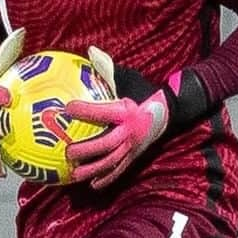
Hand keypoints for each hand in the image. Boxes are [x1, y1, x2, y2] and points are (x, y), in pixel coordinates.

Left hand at [65, 51, 169, 188]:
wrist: (170, 111)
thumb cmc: (144, 92)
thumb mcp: (127, 78)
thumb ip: (107, 68)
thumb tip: (89, 51)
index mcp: (126, 112)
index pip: (104, 112)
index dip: (86, 110)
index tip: (67, 108)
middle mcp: (129, 132)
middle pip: (106, 144)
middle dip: (87, 150)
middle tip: (68, 152)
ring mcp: (132, 147)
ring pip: (111, 162)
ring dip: (93, 169)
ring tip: (74, 174)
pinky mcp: (134, 156)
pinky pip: (119, 170)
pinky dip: (106, 178)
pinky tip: (92, 185)